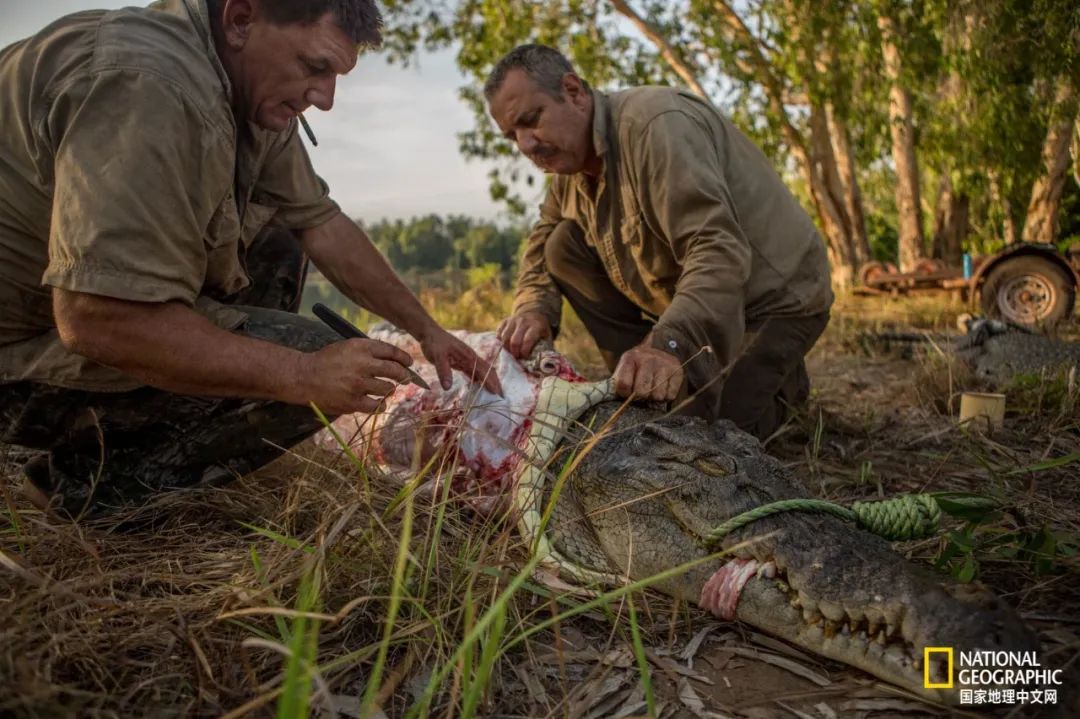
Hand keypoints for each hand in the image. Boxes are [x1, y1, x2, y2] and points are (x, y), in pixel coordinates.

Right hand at [297, 338, 414, 414]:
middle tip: (406, 379)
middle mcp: (362, 364)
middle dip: (404, 376)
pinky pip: (377, 406)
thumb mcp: (348, 346)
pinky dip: (380, 405)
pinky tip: (378, 403)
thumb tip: (395, 360)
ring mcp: (358, 384)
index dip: (404, 358)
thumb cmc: (327, 361)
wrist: (304, 377)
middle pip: (395, 371)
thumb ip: (369, 351)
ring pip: (388, 389)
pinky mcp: (353, 401)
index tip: (409, 363)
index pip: (391, 351)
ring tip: (385, 390)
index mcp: (361, 347)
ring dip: (389, 390)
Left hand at [418, 325, 502, 395]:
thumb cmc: (434, 343)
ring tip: (494, 394)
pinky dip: (479, 379)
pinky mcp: (462, 362)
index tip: (497, 394)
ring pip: (482, 371)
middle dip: (495, 383)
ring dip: (489, 382)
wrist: (429, 333)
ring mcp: (467, 359)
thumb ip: (443, 371)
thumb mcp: (437, 356)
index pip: (484, 371)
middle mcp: (471, 358)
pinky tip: (479, 387)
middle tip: (501, 396)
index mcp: (468, 356)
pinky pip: (474, 372)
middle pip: (488, 371)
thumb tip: (448, 387)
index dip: (491, 382)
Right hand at [496, 311, 551, 358]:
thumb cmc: (541, 331)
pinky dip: (500, 342)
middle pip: (514, 340)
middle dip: (515, 353)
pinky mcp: (505, 321)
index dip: (524, 351)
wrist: (534, 315)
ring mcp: (513, 320)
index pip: (527, 340)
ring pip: (504, 337)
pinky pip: (499, 333)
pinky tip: (506, 346)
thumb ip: (544, 349)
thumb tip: (542, 365)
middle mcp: (524, 321)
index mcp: (536, 326)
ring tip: (511, 353)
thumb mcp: (547, 337)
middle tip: (517, 358)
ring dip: (507, 348)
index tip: (524, 358)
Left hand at [612, 340, 683, 402]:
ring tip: (652, 388)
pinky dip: (666, 396)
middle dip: (641, 397)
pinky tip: (663, 387)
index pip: (623, 384)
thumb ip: (616, 384)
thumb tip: (605, 401)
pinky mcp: (677, 371)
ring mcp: (664, 364)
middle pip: (642, 392)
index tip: (627, 392)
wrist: (660, 347)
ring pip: (658, 395)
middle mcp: (648, 359)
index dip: (625, 393)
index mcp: (630, 358)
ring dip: (654, 397)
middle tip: (642, 392)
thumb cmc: (638, 366)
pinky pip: (670, 395)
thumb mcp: (624, 368)